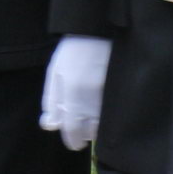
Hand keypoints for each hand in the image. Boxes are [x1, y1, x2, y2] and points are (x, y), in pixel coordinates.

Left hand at [39, 35, 109, 150]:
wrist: (100, 30)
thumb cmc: (73, 51)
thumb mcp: (55, 73)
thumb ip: (52, 101)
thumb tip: (50, 125)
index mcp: (73, 94)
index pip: (73, 129)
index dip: (73, 140)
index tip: (73, 144)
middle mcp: (92, 97)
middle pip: (91, 130)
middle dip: (85, 133)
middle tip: (82, 132)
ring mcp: (109, 93)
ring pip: (105, 122)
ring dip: (98, 126)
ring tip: (93, 120)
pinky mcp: (122, 89)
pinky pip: (115, 111)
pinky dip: (109, 116)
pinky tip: (105, 110)